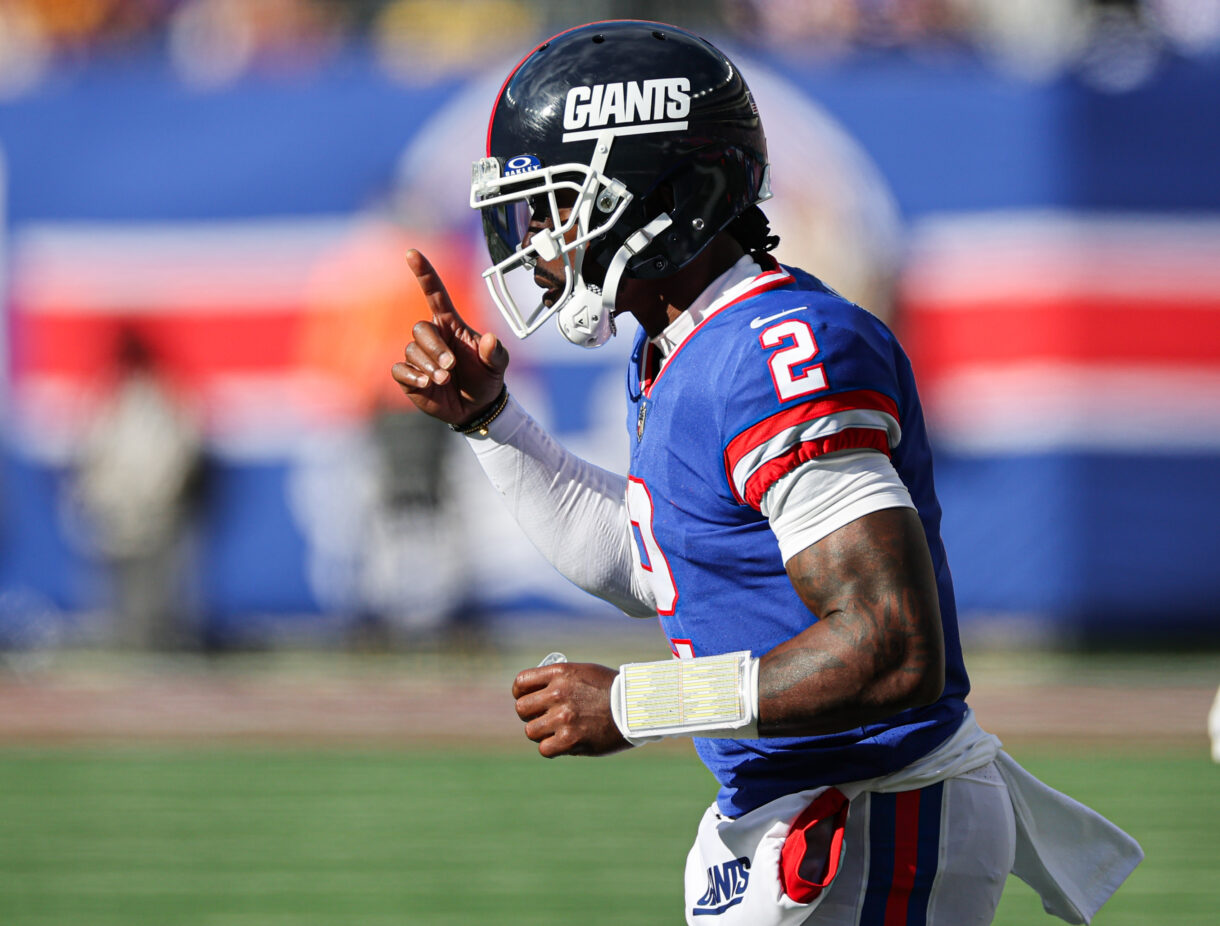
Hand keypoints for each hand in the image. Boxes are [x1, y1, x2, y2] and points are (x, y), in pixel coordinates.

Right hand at [391, 249, 509, 426]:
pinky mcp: (409, 376)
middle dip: (434, 348)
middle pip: (419, 328)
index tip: (412, 253)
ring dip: (428, 366)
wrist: (477, 408)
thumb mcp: (498, 365)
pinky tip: (426, 385)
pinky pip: (399, 370)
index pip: (434, 293)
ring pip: (411, 351)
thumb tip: (490, 340)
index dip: (424, 273)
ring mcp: (419, 357)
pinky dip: (412, 376)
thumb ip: (496, 352)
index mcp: (451, 325)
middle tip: (451, 367)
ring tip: (444, 380)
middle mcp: (433, 337)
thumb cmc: (486, 379)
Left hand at [512, 662, 630, 757]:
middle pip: (521, 709)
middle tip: (544, 720)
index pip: (522, 682)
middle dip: (530, 716)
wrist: (636, 707)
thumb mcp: (584, 673)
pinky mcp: (569, 739)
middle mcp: (558, 693)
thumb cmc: (613, 690)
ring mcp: (563, 717)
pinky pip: (544, 749)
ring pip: (531, 731)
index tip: (528, 700)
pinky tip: (564, 744)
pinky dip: (552, 749)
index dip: (520, 694)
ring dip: (542, 734)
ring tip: (557, 733)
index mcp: (560, 673)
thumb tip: (539, 696)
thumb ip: (560, 682)